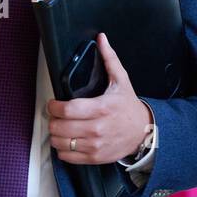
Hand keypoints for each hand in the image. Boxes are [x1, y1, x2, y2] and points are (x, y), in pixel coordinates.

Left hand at [48, 32, 152, 164]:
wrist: (144, 132)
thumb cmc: (129, 106)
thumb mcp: (121, 80)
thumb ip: (109, 58)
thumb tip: (101, 39)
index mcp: (101, 108)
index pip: (67, 110)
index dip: (54, 106)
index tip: (53, 103)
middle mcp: (97, 128)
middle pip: (60, 127)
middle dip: (52, 119)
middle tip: (56, 115)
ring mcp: (95, 145)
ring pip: (60, 142)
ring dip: (56, 134)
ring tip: (61, 127)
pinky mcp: (94, 157)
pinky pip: (67, 156)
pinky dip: (62, 149)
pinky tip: (68, 140)